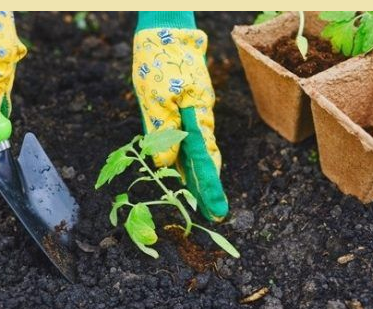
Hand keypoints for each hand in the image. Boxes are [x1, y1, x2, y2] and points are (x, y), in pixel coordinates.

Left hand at [132, 12, 228, 221]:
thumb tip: (165, 165)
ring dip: (195, 173)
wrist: (167, 32)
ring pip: (196, 148)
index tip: (217, 211)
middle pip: (205, 158)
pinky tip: (181, 167)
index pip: (204, 159)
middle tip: (211, 212)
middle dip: (206, 186)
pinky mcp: (186, 107)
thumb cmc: (160, 62)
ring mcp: (195, 112)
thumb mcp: (155, 97)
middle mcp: (199, 117)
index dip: (209, 187)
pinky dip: (187, 154)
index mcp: (196, 117)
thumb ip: (161, 131)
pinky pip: (188, 136)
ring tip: (195, 198)